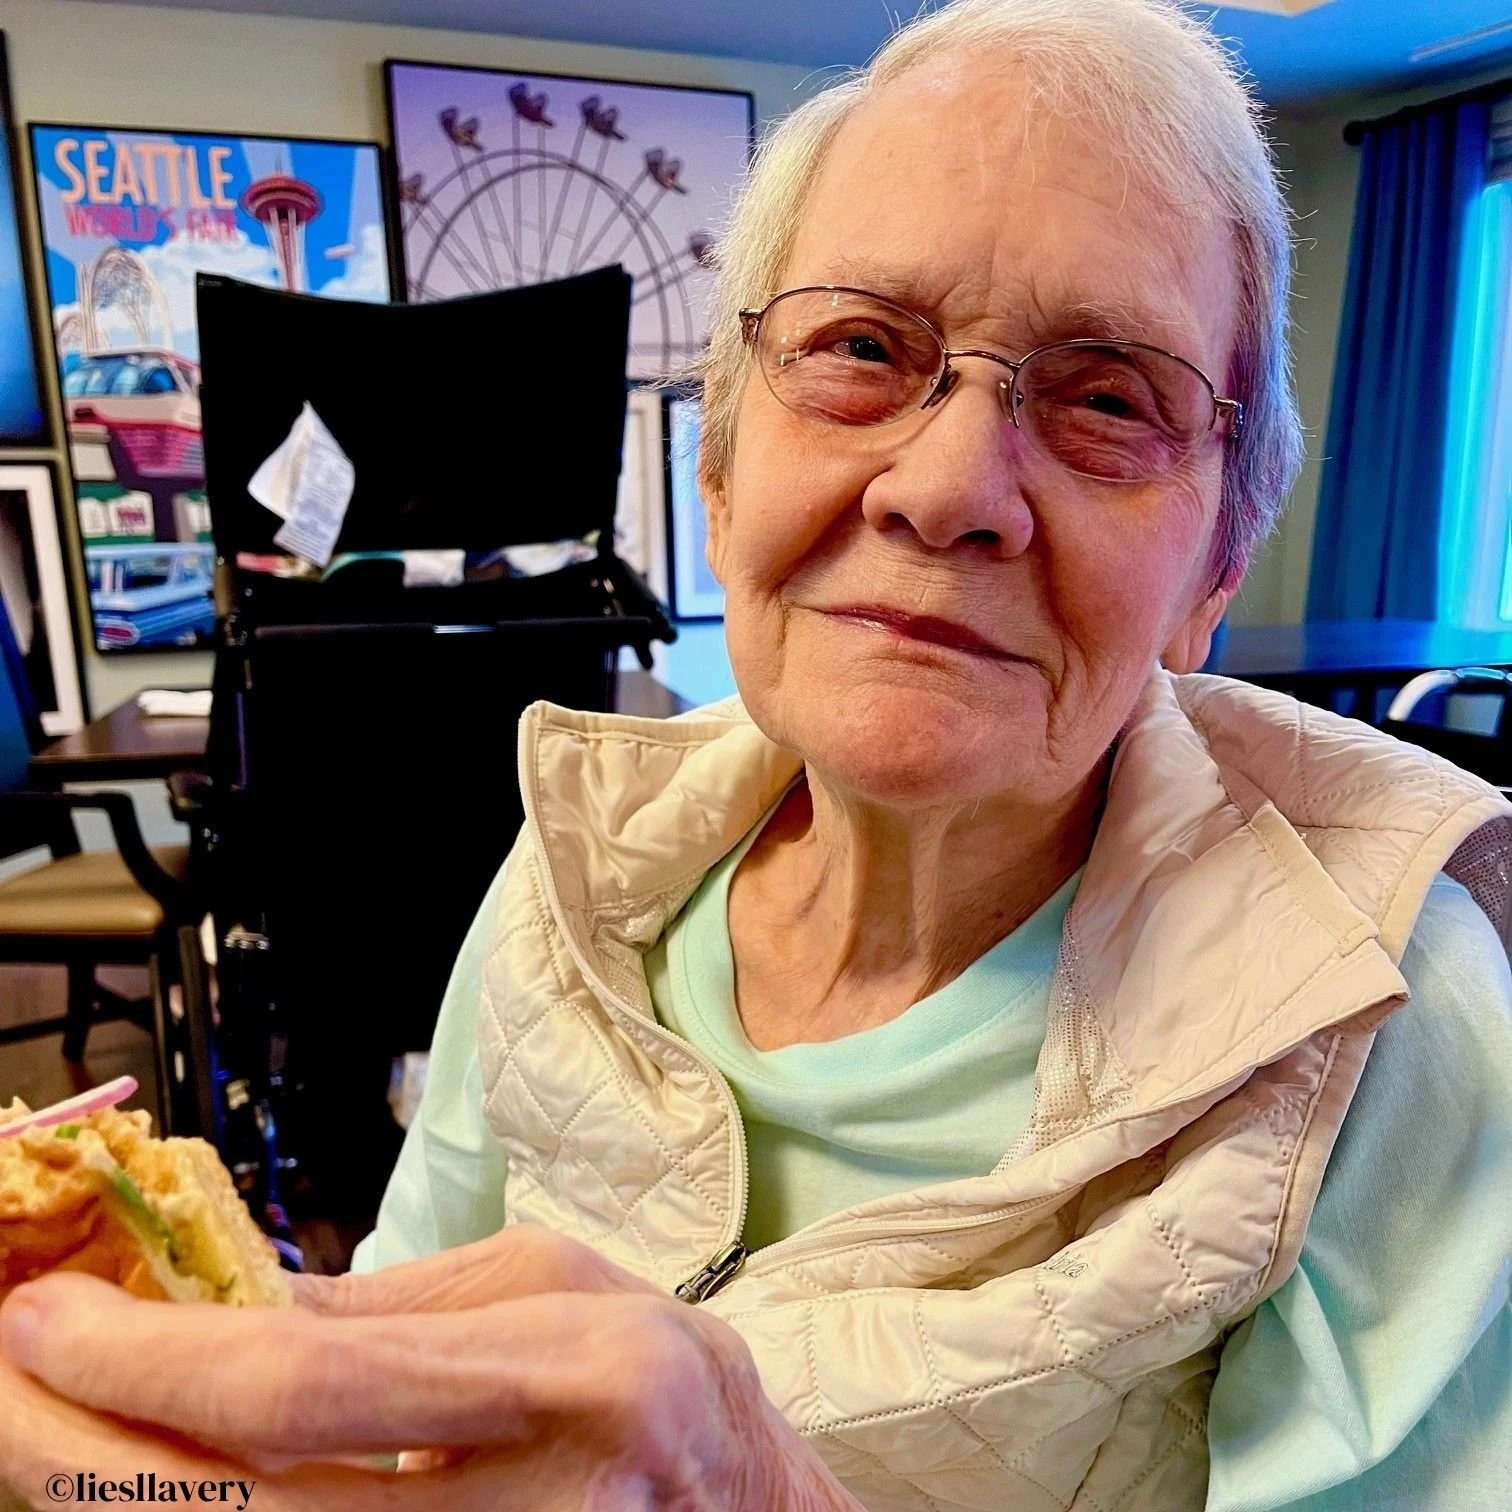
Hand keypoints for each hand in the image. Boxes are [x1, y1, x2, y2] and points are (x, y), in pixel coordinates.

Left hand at [0, 1227, 860, 1510]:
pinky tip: (146, 1479)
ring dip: (111, 1496)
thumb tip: (229, 1304)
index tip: (46, 1315)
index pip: (308, 1385)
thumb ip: (395, 1303)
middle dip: (76, 1446)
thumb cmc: (670, 1390)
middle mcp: (529, 1511)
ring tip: (49, 1425)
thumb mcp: (558, 1286)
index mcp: (574, 1377)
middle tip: (5, 1374)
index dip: (150, 1355)